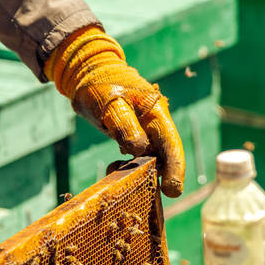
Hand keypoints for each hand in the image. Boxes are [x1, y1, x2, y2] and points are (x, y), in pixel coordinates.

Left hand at [45, 26, 184, 197]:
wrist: (88, 74)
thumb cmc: (100, 85)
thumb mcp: (110, 102)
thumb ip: (124, 124)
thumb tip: (139, 149)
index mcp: (156, 113)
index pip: (171, 144)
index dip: (175, 168)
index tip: (172, 190)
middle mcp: (155, 125)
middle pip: (163, 156)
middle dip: (154, 175)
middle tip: (137, 188)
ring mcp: (145, 133)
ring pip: (149, 160)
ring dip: (136, 172)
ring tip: (114, 171)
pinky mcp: (133, 138)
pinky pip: (136, 158)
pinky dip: (126, 167)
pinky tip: (113, 169)